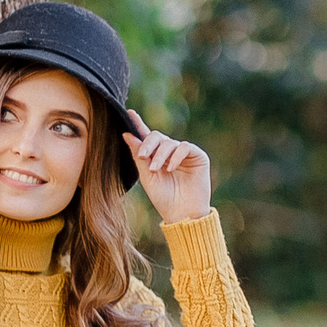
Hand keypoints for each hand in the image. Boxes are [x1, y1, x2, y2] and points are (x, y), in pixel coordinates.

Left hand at [123, 109, 212, 224]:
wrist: (182, 214)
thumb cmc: (164, 199)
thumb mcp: (147, 177)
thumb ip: (139, 156)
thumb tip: (127, 135)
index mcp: (157, 157)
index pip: (147, 137)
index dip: (139, 125)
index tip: (129, 112)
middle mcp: (171, 153)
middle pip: (157, 137)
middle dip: (148, 144)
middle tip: (142, 156)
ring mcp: (185, 154)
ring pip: (169, 142)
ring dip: (160, 155)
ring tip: (155, 170)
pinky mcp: (198, 157)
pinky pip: (184, 147)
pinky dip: (175, 156)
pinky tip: (170, 168)